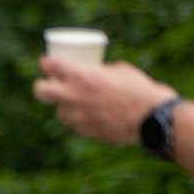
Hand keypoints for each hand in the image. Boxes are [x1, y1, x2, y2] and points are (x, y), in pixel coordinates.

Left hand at [34, 57, 175, 144]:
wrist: (152, 117)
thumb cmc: (140, 89)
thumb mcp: (120, 70)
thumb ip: (100, 72)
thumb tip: (93, 74)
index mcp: (83, 76)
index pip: (52, 66)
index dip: (46, 63)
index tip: (45, 62)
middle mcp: (74, 96)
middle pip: (41, 92)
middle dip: (42, 87)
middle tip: (48, 84)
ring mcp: (77, 116)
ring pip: (60, 111)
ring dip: (66, 105)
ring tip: (79, 101)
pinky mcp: (84, 131)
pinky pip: (75, 123)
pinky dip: (80, 118)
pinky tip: (93, 114)